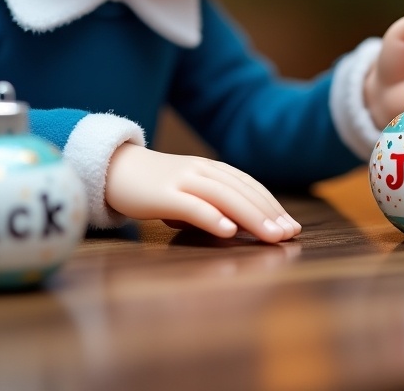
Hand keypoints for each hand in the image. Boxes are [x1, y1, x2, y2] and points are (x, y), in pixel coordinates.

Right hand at [104, 143, 300, 242]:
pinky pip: (192, 205)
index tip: (291, 225)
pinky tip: (229, 231)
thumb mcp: (187, 192)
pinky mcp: (163, 194)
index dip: (271, 204)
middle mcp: (200, 170)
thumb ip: (211, 204)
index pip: (248, 184)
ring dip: (252, 217)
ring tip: (272, 236)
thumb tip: (236, 227)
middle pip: (242, 191)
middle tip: (290, 234)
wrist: (113, 169)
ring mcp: (182, 180)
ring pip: (225, 197)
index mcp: (209, 168)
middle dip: (269, 213)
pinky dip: (213, 217)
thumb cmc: (153, 186)